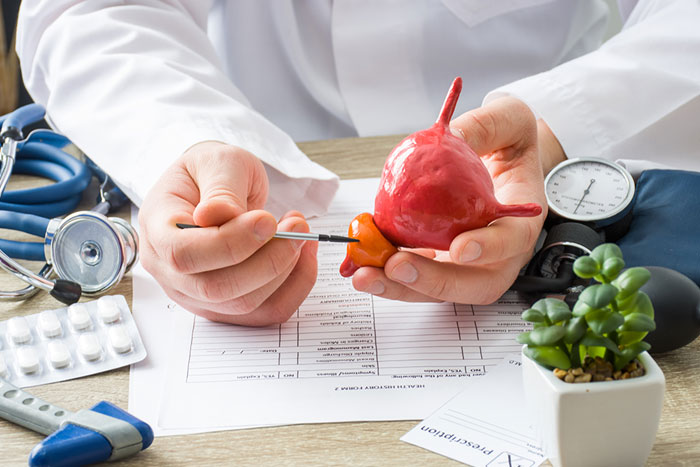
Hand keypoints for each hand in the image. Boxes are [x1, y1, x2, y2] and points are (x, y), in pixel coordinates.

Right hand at [138, 142, 317, 324]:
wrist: (214, 186)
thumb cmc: (211, 171)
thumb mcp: (216, 160)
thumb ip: (220, 187)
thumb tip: (219, 214)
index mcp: (157, 229)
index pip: (184, 254)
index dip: (230, 243)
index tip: (267, 219)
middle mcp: (169, 270)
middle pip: (215, 289)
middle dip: (268, 261)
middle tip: (297, 226)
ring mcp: (196, 294)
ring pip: (244, 304)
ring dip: (285, 271)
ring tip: (300, 231)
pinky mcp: (226, 305)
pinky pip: (265, 312)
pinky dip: (294, 286)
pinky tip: (303, 254)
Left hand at [352, 97, 560, 303]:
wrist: (503, 160)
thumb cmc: (511, 142)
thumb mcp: (507, 120)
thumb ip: (483, 127)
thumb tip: (450, 137)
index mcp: (522, 219)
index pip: (512, 241)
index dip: (489, 249)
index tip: (460, 249)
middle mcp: (498, 253)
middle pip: (473, 284)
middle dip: (432, 282)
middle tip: (396, 266)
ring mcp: (469, 264)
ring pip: (440, 289)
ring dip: (400, 287)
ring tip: (364, 275)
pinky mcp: (441, 262)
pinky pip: (416, 274)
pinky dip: (388, 271)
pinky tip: (362, 259)